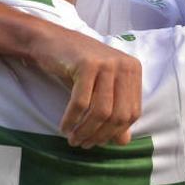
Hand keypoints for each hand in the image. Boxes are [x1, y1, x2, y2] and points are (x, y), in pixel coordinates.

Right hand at [27, 27, 141, 148]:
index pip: (133, 112)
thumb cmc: (77, 67)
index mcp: (133, 71)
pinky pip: (81, 103)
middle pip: (118, 114)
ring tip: (73, 139)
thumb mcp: (101, 89)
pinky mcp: (87, 64)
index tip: (98, 142)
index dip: (115, 132)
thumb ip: (115, 112)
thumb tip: (124, 142)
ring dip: (85, 130)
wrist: (51, 41)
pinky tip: (64, 127)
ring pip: (101, 111)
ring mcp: (107, 63)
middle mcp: (125, 65)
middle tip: (82, 144)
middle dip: (100, 135)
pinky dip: (72, 119)